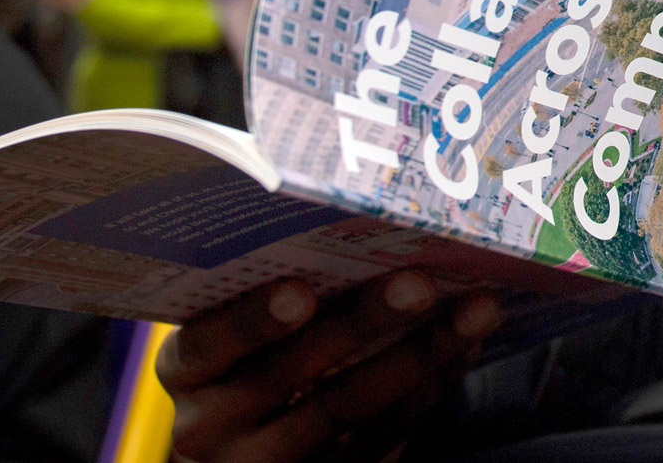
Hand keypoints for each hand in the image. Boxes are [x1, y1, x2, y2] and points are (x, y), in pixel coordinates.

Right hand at [158, 270, 502, 462]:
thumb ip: (281, 287)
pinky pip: (376, 442)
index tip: (300, 292)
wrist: (245, 456)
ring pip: (343, 410)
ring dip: (417, 355)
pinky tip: (460, 353)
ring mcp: (261, 462)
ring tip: (474, 311)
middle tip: (421, 282)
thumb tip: (373, 222)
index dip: (252, 320)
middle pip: (290, 373)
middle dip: (361, 322)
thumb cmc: (244, 366)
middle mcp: (210, 424)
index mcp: (187, 368)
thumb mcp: (236, 335)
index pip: (209, 344)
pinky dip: (424, 392)